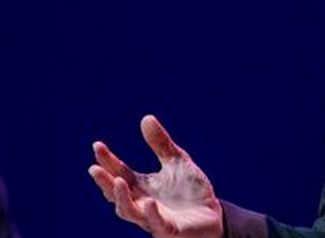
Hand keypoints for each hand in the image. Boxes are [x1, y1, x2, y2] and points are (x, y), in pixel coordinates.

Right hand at [89, 115, 223, 237]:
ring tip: (119, 181)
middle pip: (117, 194)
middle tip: (94, 168)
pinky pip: (158, 224)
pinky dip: (153, 214)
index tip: (97, 145)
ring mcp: (154, 218)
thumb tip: (146, 118)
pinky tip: (151, 203)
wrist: (212, 217)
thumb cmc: (191, 192)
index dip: (107, 160)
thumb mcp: (177, 162)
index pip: (120, 172)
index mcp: (142, 187)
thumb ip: (161, 144)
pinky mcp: (170, 230)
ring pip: (130, 212)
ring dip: (122, 198)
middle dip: (105, 182)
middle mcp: (142, 203)